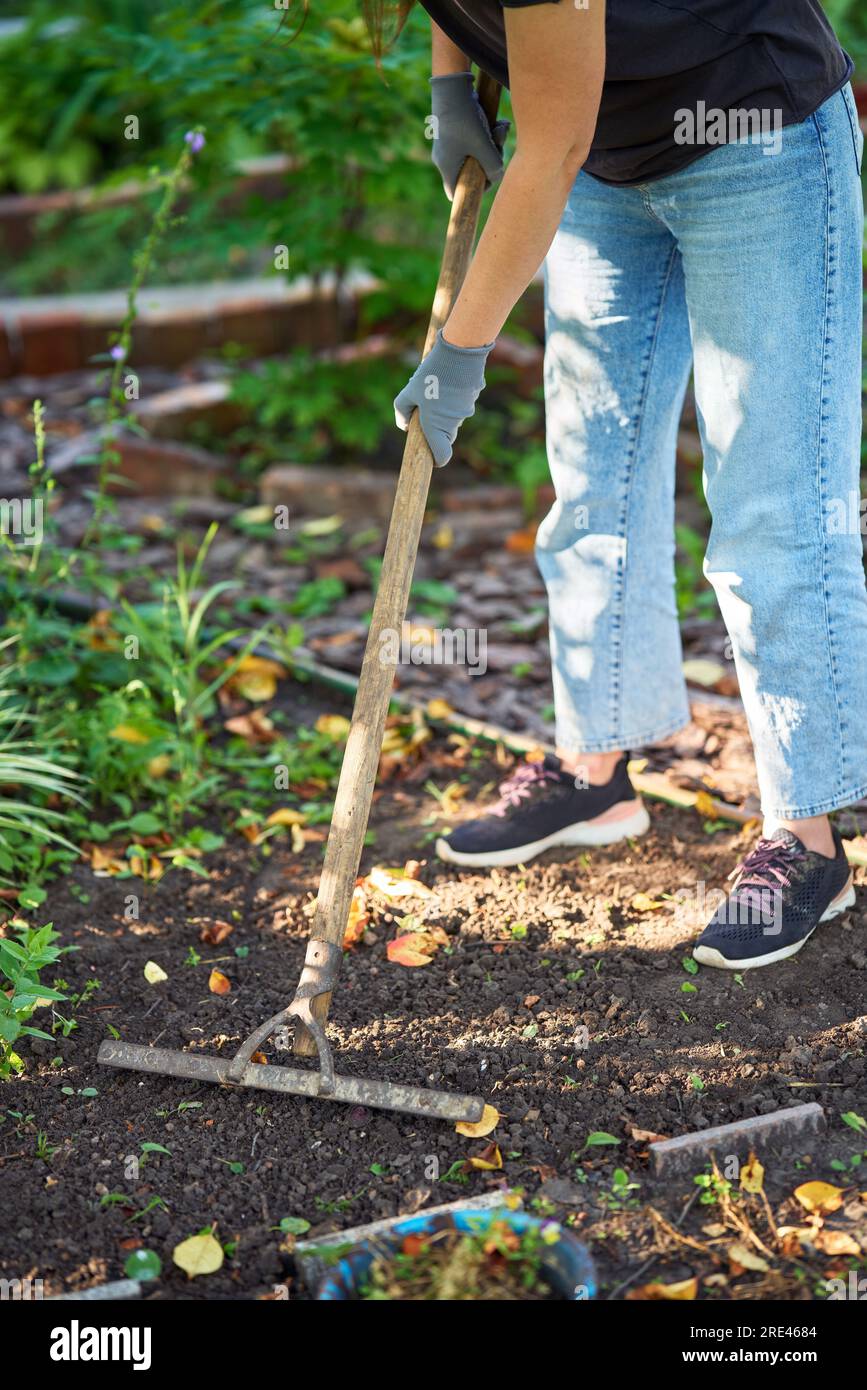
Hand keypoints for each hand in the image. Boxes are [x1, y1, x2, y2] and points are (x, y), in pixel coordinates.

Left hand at [394, 330, 493, 466]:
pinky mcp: (474, 395)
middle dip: (434, 428)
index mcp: (437, 427)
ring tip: (434, 386)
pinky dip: (454, 396)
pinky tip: (448, 378)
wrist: (460, 351)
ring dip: (443, 409)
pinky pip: (461, 401)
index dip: (436, 458)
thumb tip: (403, 425)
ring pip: (453, 417)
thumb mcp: (410, 390)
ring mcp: (467, 410)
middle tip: (422, 408)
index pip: (442, 456)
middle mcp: (454, 423)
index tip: (430, 454)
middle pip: (445, 435)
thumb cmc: (431, 375)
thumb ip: (402, 409)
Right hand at [430, 73, 509, 200]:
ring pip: (476, 154)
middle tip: (498, 146)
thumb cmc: (465, 118)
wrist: (453, 86)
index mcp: (446, 167)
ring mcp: (450, 145)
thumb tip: (497, 177)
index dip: (474, 190)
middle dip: (490, 160)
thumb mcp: (483, 146)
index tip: (488, 177)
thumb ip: (493, 167)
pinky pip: (475, 141)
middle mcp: (445, 158)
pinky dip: (488, 134)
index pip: (456, 193)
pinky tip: (498, 123)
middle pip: (471, 172)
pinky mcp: (456, 132)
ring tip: (500, 128)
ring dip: (493, 144)